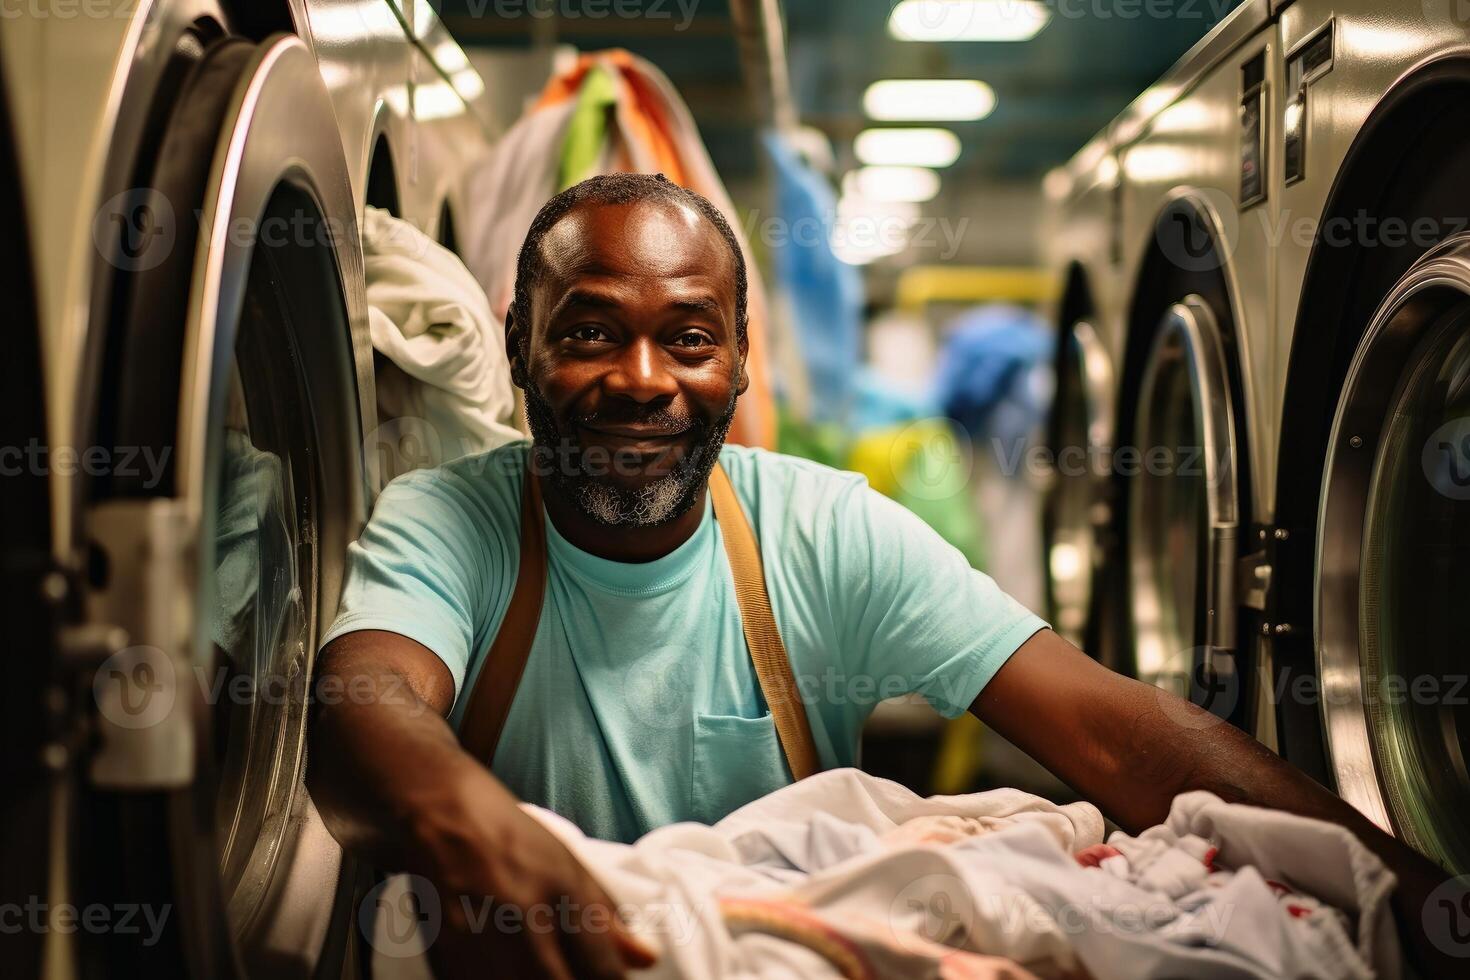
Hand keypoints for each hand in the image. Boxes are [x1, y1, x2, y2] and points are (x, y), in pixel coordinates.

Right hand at [410, 769, 656, 979]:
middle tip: (568, 973)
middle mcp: (527, 913)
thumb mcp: (567, 862)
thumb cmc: (512, 835)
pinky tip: (504, 967)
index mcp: (566, 888)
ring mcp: (483, 932)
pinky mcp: (446, 947)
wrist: (443, 809)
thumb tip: (645, 959)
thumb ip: (606, 916)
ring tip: (536, 966)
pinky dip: (494, 979)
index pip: (603, 968)